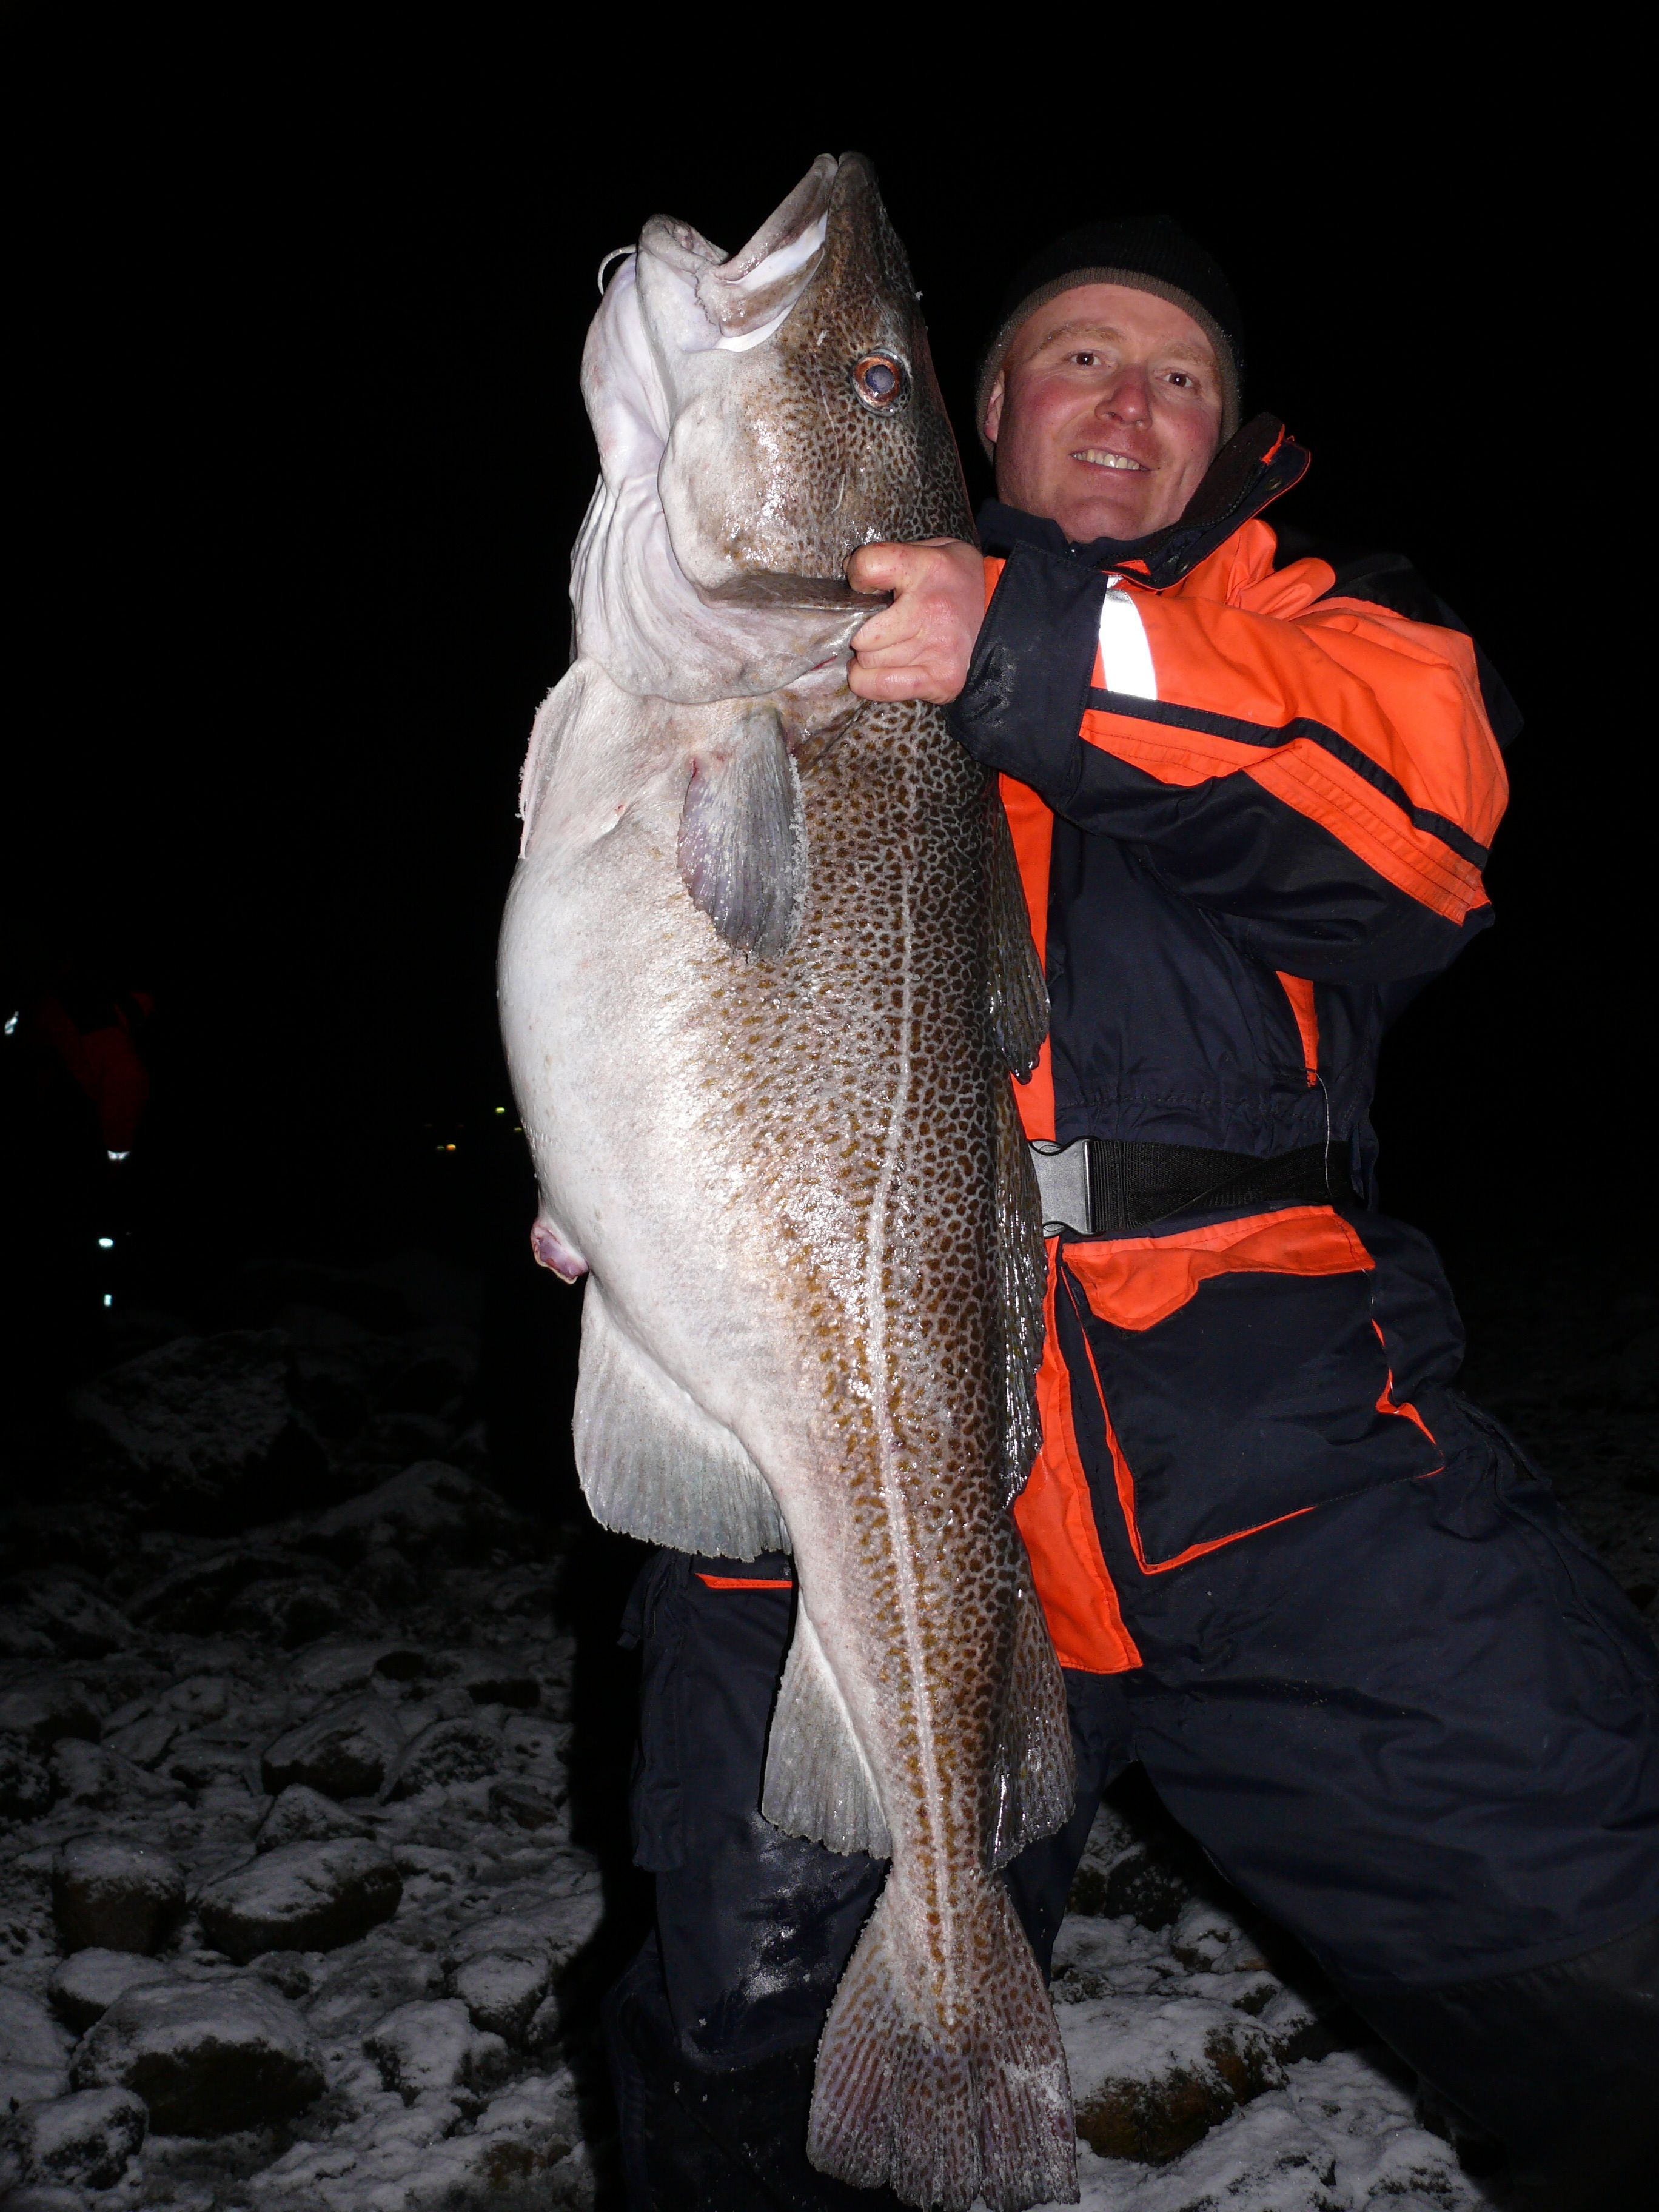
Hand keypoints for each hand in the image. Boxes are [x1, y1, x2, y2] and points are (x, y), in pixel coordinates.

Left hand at [846, 539, 983, 703]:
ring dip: (870, 658)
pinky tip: (883, 671)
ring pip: (869, 662)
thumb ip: (892, 557)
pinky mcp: (941, 680)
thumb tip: (851, 572)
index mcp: (927, 568)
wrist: (1009, 615)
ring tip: (888, 647)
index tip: (867, 586)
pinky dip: (872, 682)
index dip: (858, 576)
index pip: (868, 566)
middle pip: (863, 633)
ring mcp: (937, 650)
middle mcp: (931, 611)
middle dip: (863, 632)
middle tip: (876, 628)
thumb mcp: (934, 551)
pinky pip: (882, 687)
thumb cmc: (960, 582)